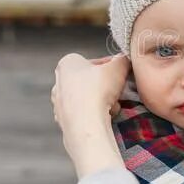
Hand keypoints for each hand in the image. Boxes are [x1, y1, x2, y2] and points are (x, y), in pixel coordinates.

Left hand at [51, 53, 129, 177]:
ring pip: (88, 97)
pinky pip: (84, 113)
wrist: (86, 124)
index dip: (112, 67)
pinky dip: (94, 113)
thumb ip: (123, 60)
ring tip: (112, 105)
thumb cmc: (98, 90)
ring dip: (102, 100)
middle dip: (106, 86)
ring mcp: (59, 102)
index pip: (95, 61)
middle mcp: (59, 81)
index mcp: (67, 63)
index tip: (121, 73)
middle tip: (118, 90)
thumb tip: (125, 59)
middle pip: (90, 80)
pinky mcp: (63, 119)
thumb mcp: (118, 67)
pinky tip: (103, 117)